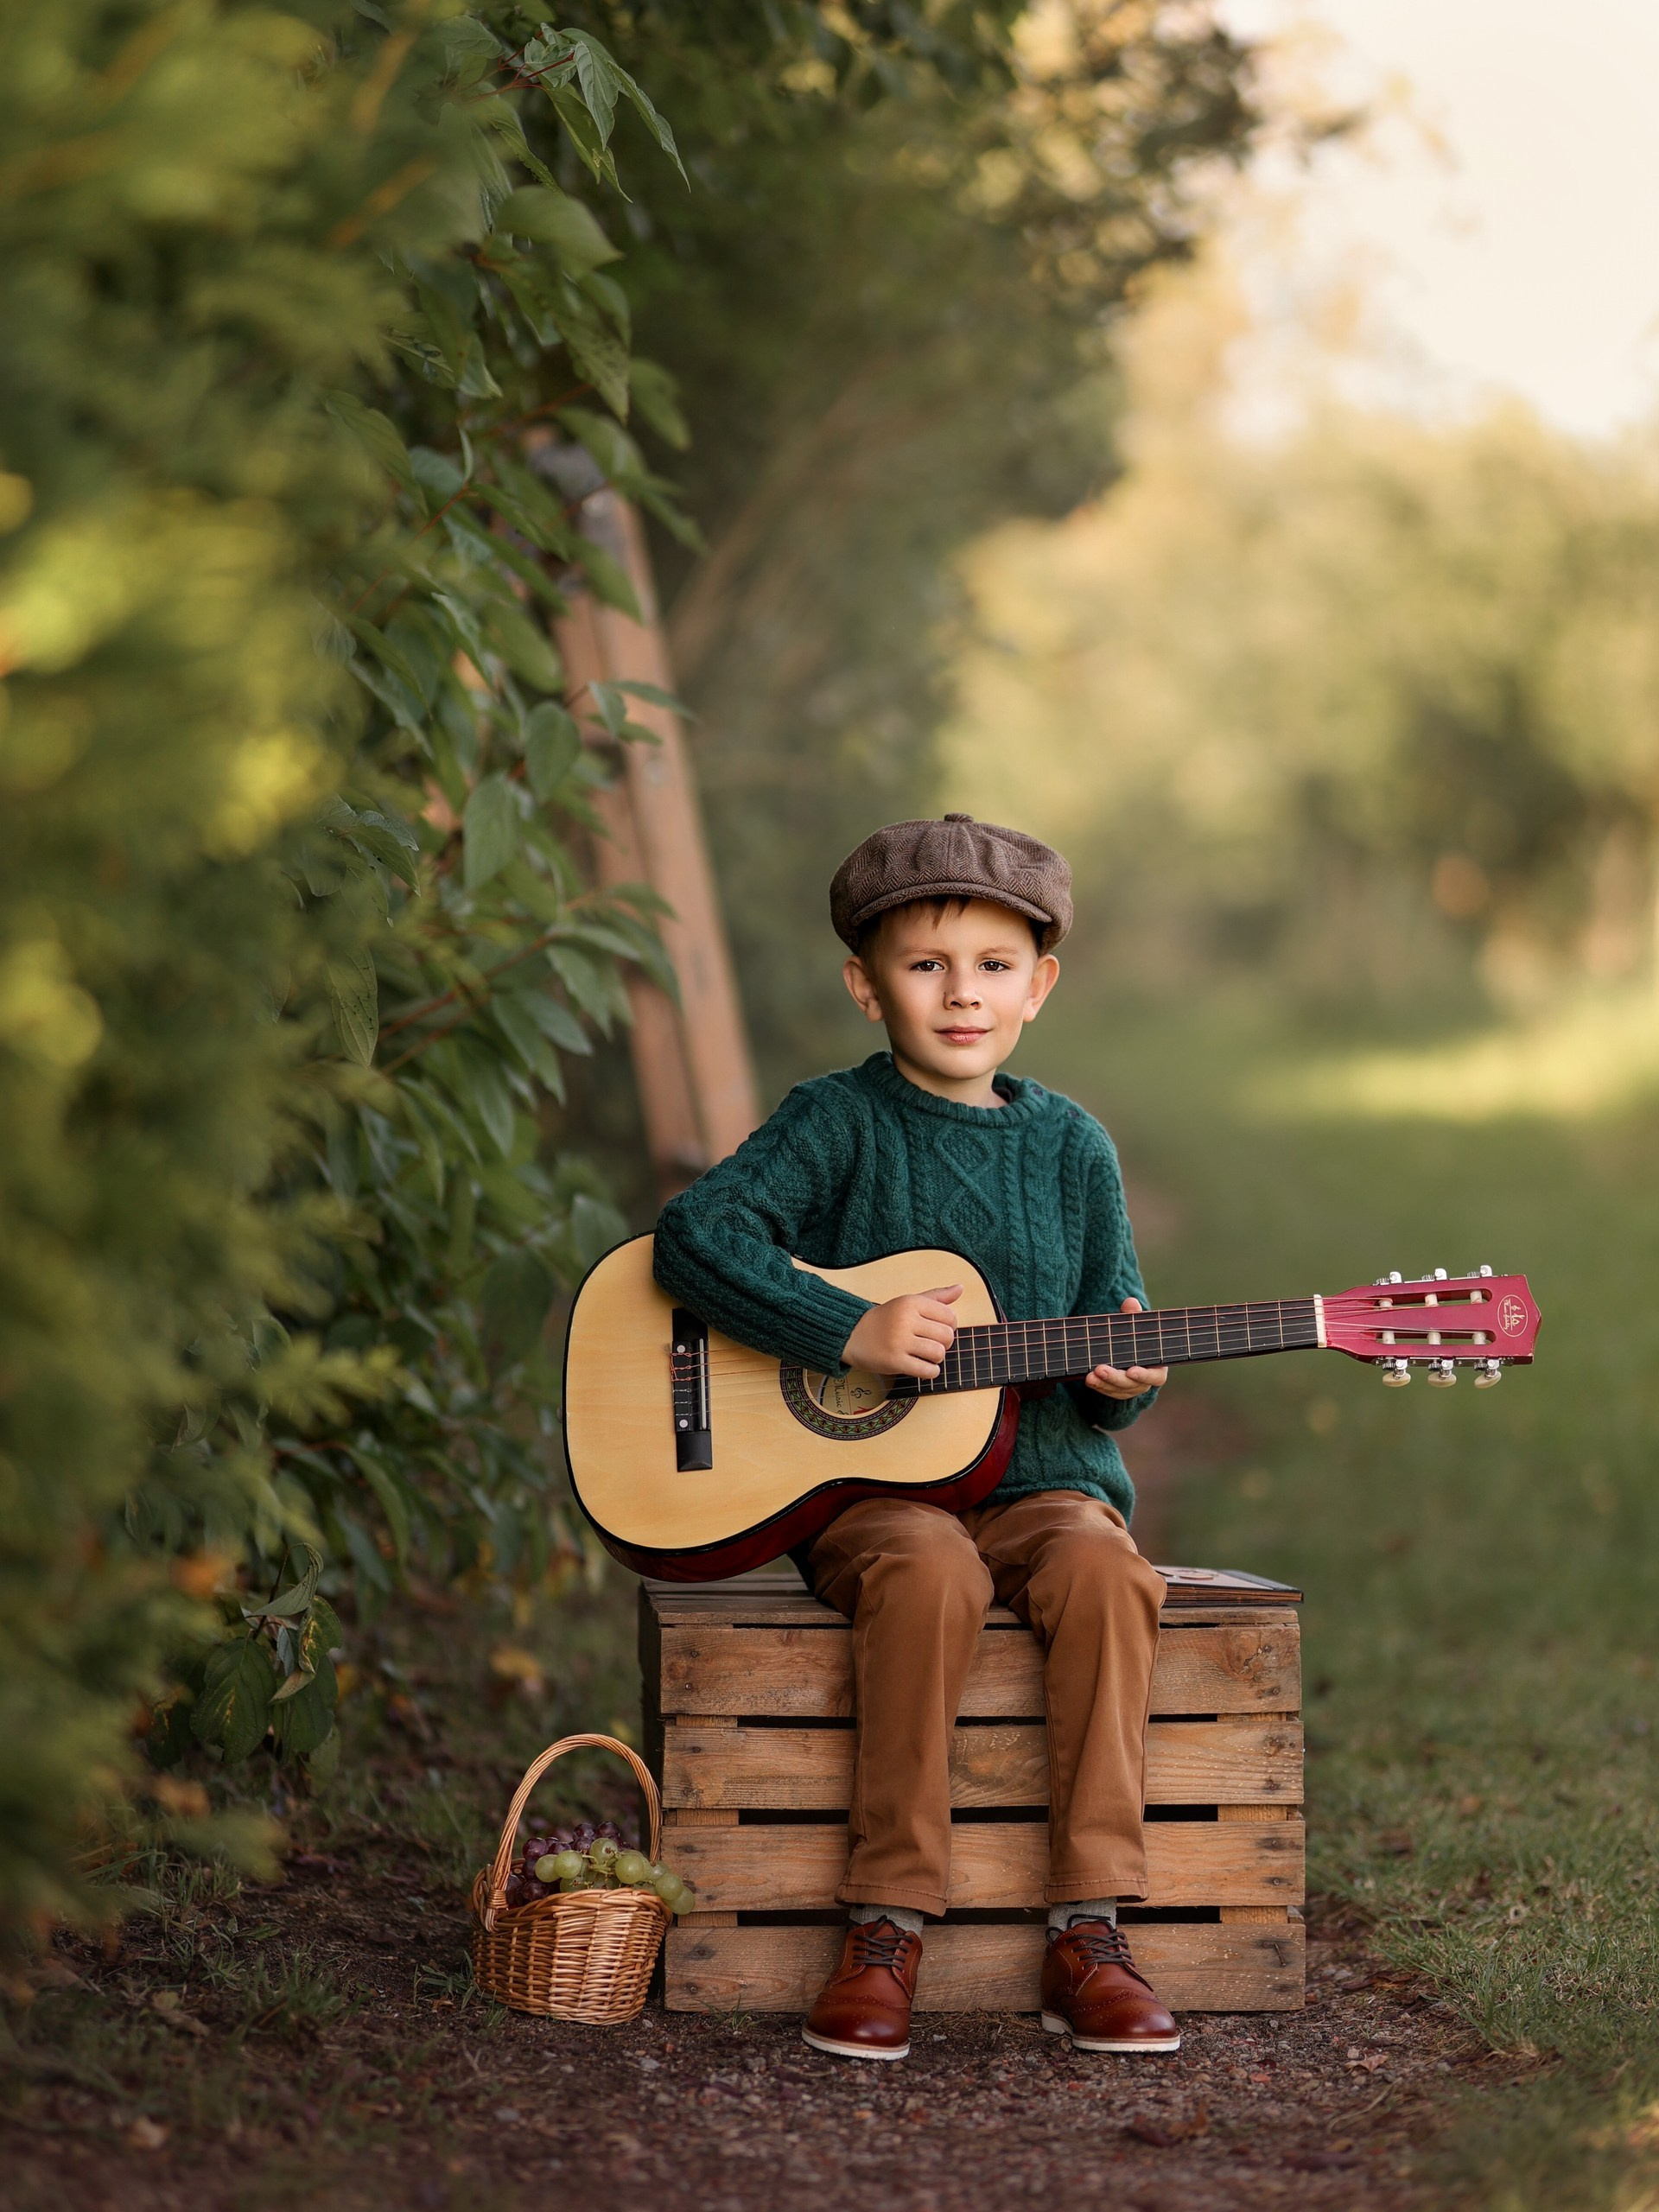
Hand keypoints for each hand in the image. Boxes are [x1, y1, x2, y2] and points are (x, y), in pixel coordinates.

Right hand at [843, 1285, 961, 1379]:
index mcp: (911, 1302)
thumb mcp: (909, 1302)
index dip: (949, 1326)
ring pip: (938, 1353)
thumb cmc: (886, 1319)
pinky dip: (931, 1371)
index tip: (938, 1329)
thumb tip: (960, 1288)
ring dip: (936, 1358)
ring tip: (926, 1355)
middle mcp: (905, 1320)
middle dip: (944, 1343)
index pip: (949, 1316)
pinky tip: (923, 1366)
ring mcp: (899, 1341)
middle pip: (946, 1336)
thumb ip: (936, 1297)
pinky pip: (927, 1371)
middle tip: (932, 1343)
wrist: (853, 1335)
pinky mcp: (895, 1361)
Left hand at [1083, 1296, 1166, 1399]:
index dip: (1145, 1375)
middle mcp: (1144, 1381)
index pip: (1155, 1377)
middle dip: (1115, 1378)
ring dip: (1103, 1383)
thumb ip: (1134, 1314)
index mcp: (1156, 1366)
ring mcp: (1130, 1388)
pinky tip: (1089, 1378)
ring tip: (1090, 1375)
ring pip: (1118, 1390)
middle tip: (1100, 1369)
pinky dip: (1098, 1386)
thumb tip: (1130, 1302)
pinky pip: (1108, 1391)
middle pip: (1132, 1385)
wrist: (1127, 1347)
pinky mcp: (1116, 1390)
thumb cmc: (1136, 1335)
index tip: (1131, 1371)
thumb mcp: (1136, 1324)